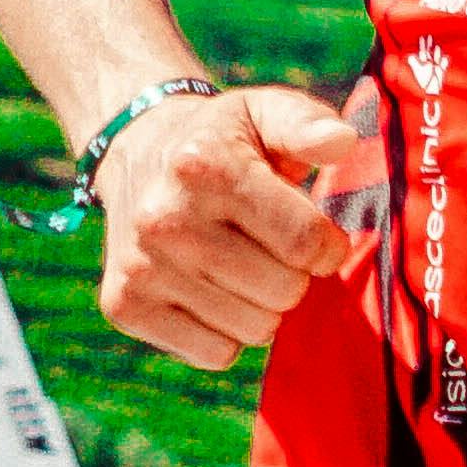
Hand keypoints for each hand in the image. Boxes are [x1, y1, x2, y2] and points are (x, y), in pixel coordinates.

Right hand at [92, 85, 361, 368]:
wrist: (136, 154)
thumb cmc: (222, 142)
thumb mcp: (264, 112)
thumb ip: (307, 123)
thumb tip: (342, 141)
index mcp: (206, 166)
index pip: (305, 241)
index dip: (327, 246)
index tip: (315, 236)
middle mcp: (165, 218)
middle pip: (284, 291)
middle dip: (294, 275)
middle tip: (270, 249)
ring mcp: (141, 267)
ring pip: (253, 328)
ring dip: (262, 306)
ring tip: (241, 267)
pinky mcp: (124, 306)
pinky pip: (215, 354)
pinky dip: (226, 333)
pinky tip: (211, 291)